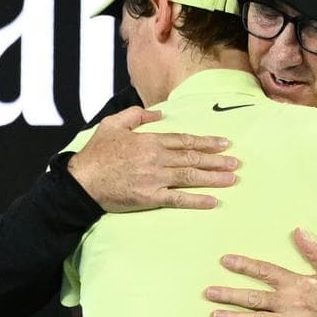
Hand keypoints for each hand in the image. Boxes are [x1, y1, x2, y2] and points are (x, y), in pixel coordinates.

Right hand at [67, 105, 239, 211]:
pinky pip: (178, 199)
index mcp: (149, 141)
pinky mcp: (149, 197)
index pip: (184, 140)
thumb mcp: (112, 124)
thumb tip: (159, 115)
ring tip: (232, 178)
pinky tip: (213, 201)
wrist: (81, 181)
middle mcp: (156, 159)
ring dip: (214, 178)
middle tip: (236, 162)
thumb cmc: (95, 154)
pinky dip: (197, 200)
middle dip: (217, 160)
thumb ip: (136, 116)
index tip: (224, 143)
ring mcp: (154, 179)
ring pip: (190, 177)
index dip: (206, 142)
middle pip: (193, 158)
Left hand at [207, 229, 316, 316]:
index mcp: (299, 283)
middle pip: (254, 297)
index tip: (225, 261)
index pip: (266, 271)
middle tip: (208, 292)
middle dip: (229, 294)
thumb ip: (315, 250)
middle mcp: (292, 303)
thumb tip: (298, 230)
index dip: (244, 266)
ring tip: (214, 315)